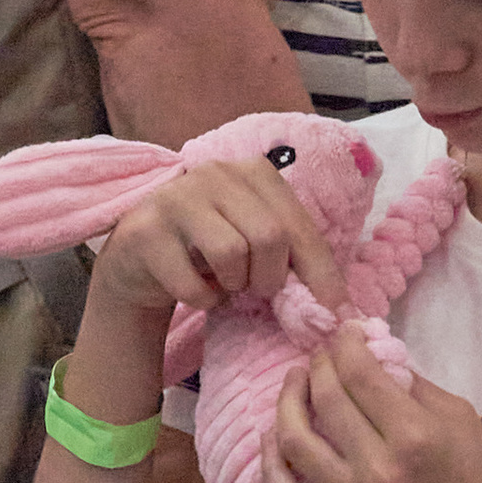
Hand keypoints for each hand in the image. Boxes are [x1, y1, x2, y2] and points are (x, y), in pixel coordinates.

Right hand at [91, 161, 351, 332]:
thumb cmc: (209, 252)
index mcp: (254, 171)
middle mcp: (216, 172)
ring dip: (234, 286)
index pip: (299, 224)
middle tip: (257, 289)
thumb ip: (293, 255)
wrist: (140, 261)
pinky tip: (196, 289)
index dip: (321, 273)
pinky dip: (203, 300)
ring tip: (224, 283)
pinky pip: (193, 284)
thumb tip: (341, 307)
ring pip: (232, 253)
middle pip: (269, 236)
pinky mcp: (147, 232)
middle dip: (270, 278)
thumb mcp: (256, 241)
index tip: (336, 312)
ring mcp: (178, 197)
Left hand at [265, 323, 481, 482]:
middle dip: (319, 365)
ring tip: (295, 383)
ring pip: (294, 442)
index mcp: (414, 435)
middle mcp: (378, 468)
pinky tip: (274, 437)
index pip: (358, 372)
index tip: (345, 332)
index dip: (344, 342)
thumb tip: (371, 359)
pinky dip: (272, 463)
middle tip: (322, 356)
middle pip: (326, 398)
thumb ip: (412, 386)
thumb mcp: (461, 419)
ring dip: (287, 402)